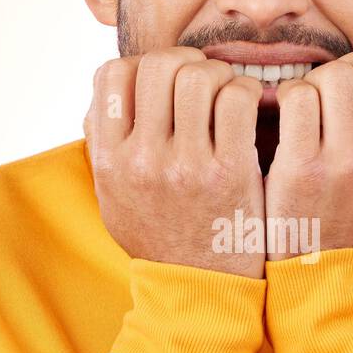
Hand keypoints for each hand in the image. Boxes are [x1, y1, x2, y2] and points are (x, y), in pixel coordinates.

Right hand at [84, 49, 265, 276]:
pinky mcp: (230, 172)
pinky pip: (238, 99)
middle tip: (203, 78)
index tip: (164, 82)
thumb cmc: (159, 237)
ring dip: (220, 75)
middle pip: (158, 65)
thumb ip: (105, 149)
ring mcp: (186, 166)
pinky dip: (248, 91)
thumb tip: (102, 99)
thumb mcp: (113, 198)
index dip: (141, 65)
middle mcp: (142, 160)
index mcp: (110, 161)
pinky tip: (250, 108)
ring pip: (199, 75)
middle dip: (185, 61)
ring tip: (228, 94)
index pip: (112, 75)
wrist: (200, 290)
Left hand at [264, 48, 352, 260]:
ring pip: (334, 74)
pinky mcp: (301, 167)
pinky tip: (287, 115)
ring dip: (318, 82)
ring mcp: (346, 162)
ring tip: (311, 106)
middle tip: (336, 93)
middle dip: (352, 69)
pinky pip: (297, 96)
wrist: (325, 276)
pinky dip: (289, 96)